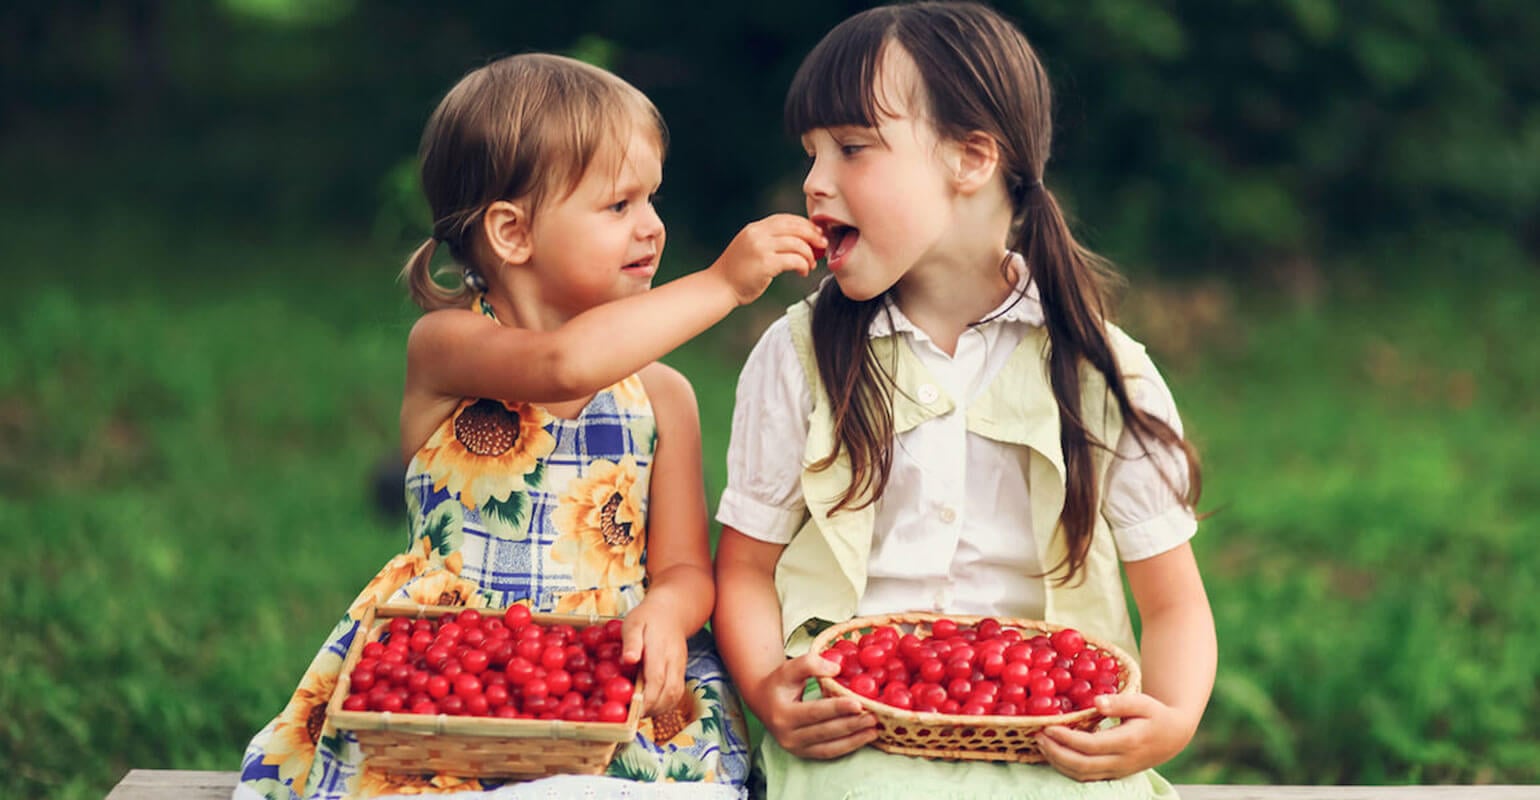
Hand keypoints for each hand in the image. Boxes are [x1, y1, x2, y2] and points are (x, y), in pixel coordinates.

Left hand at [619, 605, 687, 716]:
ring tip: (642, 713)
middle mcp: (674, 661)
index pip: (656, 680)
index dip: (646, 699)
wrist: (672, 611)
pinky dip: (666, 704)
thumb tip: (629, 660)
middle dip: (652, 708)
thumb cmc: (647, 618)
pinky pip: (677, 692)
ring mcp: (680, 667)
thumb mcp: (633, 623)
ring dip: (660, 709)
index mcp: (660, 650)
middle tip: (633, 716)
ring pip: (675, 695)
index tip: (633, 709)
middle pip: (668, 693)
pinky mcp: (681, 671)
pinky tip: (652, 706)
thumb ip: (631, 641)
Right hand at [710, 214, 825, 304]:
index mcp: (755, 228)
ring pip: (798, 244)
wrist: (719, 287)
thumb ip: (770, 241)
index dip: (805, 225)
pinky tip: (803, 272)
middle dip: (813, 236)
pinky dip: (803, 265)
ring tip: (810, 264)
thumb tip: (800, 241)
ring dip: (809, 255)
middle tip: (823, 246)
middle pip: (795, 228)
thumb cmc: (737, 272)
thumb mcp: (751, 247)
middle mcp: (757, 234)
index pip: (786, 219)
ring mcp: (760, 248)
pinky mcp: (765, 264)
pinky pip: (794, 260)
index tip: (817, 234)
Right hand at [755, 652, 877, 759]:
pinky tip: (864, 737)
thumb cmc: (779, 682)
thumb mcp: (789, 668)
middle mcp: (787, 736)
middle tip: (873, 716)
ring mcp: (795, 748)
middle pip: (825, 731)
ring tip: (875, 729)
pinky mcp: (804, 753)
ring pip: (829, 747)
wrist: (763, 701)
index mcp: (782, 714)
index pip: (814, 712)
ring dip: (854, 739)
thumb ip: (810, 663)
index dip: (837, 708)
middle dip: (851, 725)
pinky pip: (829, 753)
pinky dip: (848, 746)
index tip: (858, 703)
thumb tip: (836, 668)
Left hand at [1035, 691, 1195, 781]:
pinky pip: (1087, 777)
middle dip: (1056, 753)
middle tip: (1038, 736)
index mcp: (1129, 742)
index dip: (1067, 738)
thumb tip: (1096, 701)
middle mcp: (1122, 761)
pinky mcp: (1114, 775)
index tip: (1048, 726)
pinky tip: (1054, 754)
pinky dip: (1067, 769)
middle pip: (1083, 765)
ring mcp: (1118, 771)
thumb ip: (1120, 702)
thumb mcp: (1143, 702)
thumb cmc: (1156, 715)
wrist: (1173, 736)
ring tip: (1041, 745)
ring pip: (1083, 775)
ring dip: (1058, 763)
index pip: (1091, 745)